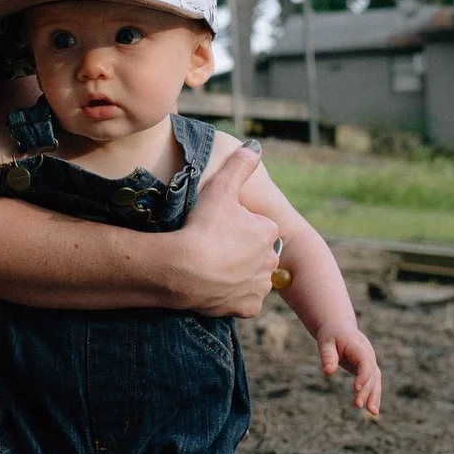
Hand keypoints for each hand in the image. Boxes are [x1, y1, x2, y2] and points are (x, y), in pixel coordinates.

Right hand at [167, 144, 280, 315]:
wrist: (183, 269)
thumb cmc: (201, 227)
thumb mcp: (220, 188)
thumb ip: (240, 165)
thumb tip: (255, 146)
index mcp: (268, 232)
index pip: (256, 226)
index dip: (235, 226)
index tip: (217, 228)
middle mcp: (271, 260)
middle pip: (255, 252)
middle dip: (240, 251)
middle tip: (212, 247)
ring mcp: (260, 286)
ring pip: (251, 277)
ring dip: (237, 273)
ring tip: (212, 267)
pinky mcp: (248, 307)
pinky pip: (243, 300)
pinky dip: (232, 295)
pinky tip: (215, 286)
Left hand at [317, 324, 383, 418]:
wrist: (340, 328)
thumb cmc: (331, 335)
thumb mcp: (325, 343)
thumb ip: (328, 357)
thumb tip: (328, 373)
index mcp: (359, 346)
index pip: (365, 362)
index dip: (363, 375)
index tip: (356, 388)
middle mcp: (369, 355)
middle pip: (371, 374)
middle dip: (366, 390)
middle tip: (357, 405)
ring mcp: (371, 362)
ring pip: (376, 380)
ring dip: (374, 396)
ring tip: (372, 412)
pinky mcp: (369, 369)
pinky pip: (374, 383)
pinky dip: (374, 395)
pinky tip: (372, 409)